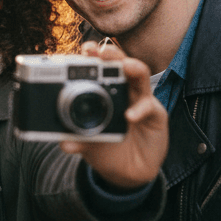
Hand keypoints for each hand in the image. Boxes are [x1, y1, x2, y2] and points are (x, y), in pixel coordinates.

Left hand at [60, 41, 168, 189]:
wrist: (126, 171)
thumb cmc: (106, 148)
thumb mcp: (88, 143)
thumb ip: (77, 139)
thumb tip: (64, 144)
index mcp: (104, 92)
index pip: (98, 68)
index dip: (91, 57)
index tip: (82, 50)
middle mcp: (123, 90)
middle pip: (119, 63)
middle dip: (110, 53)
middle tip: (98, 50)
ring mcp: (140, 100)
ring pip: (139, 76)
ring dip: (133, 68)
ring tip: (125, 66)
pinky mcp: (156, 114)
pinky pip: (149, 107)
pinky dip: (140, 109)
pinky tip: (129, 116)